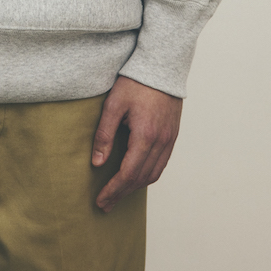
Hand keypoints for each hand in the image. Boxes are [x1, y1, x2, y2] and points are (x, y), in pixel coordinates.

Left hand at [91, 75, 181, 210]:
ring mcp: (169, 140)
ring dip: (135, 188)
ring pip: (153, 174)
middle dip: (122, 194)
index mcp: (145, 136)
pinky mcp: (172, 136)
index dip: (114, 190)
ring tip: (118, 194)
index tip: (100, 201)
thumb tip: (97, 163)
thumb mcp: (114, 104)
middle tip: (105, 204)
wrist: (162, 66)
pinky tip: (136, 176)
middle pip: (141, 179)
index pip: (128, 174)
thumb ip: (105, 134)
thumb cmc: (135, 81)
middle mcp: (161, 142)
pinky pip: (161, 164)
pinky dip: (147, 175)